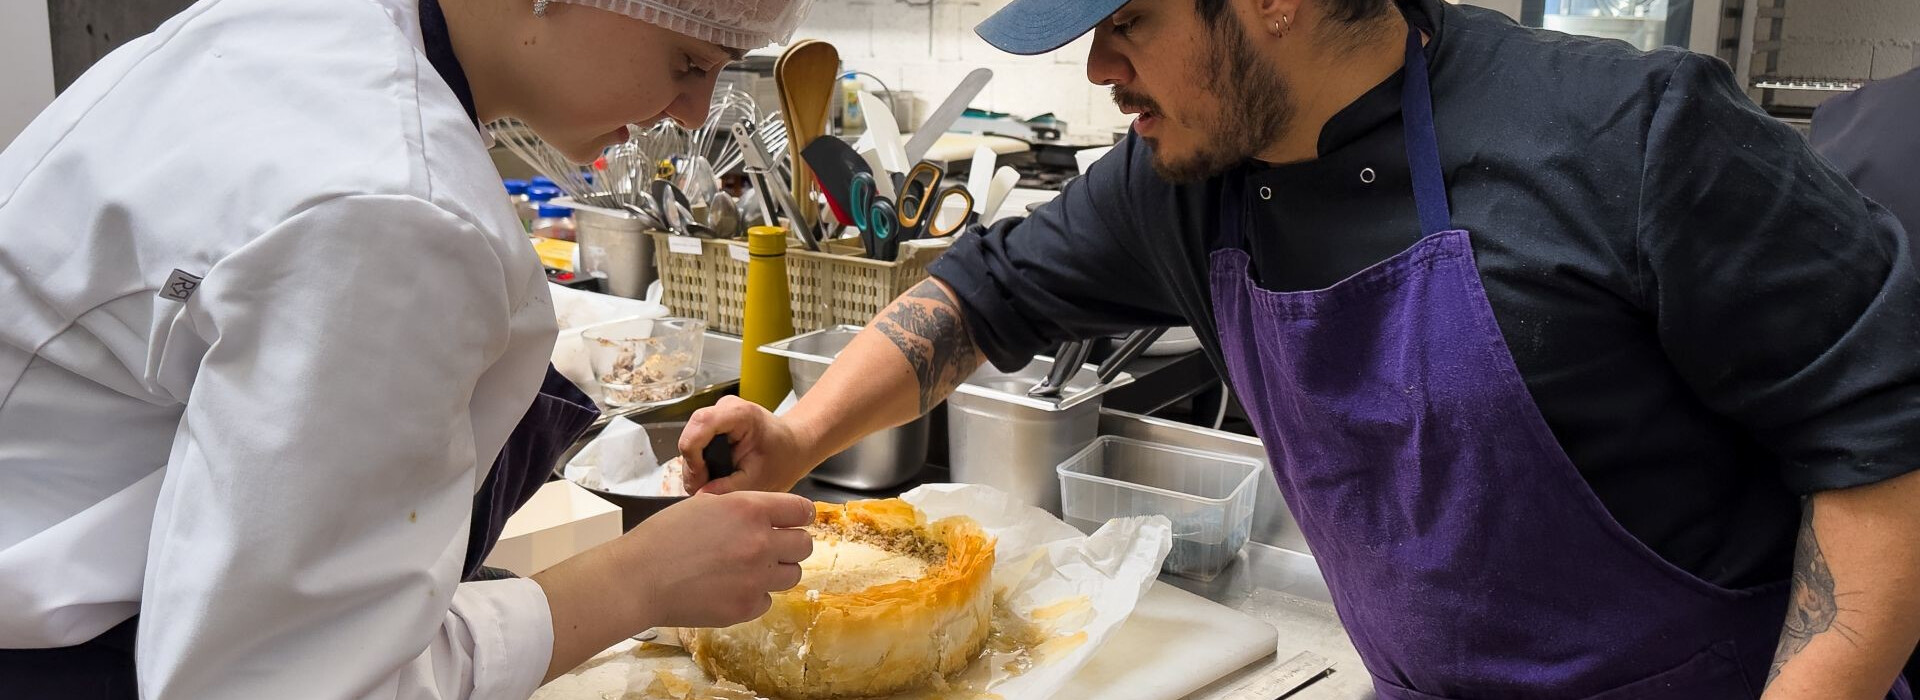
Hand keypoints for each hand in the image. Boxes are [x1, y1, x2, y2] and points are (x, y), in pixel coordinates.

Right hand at [623, 491, 814, 627]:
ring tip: (749, 569)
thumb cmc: (662, 538)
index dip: (800, 516)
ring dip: (776, 571)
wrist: (638, 579)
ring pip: (792, 575)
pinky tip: (731, 589)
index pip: (802, 510)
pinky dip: (755, 596)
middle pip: (804, 545)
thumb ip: (741, 508)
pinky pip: (767, 600)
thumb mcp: (705, 505)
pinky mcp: (746, 607)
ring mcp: (756, 578)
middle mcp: (761, 543)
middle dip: (791, 545)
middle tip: (772, 548)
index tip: (796, 522)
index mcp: (750, 510)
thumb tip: (764, 514)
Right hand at [678, 396, 815, 494]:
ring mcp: (717, 415)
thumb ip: (731, 487)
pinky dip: (700, 464)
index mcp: (741, 414)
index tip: (703, 478)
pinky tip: (714, 476)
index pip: (701, 424)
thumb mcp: (761, 479)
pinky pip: (694, 446)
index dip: (693, 454)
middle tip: (708, 488)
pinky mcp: (712, 426)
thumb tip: (702, 495)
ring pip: (689, 442)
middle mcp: (725, 409)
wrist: (792, 447)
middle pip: (691, 435)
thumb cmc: (782, 458)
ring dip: (696, 467)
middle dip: (695, 466)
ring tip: (714, 484)